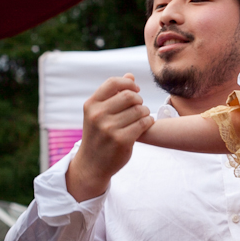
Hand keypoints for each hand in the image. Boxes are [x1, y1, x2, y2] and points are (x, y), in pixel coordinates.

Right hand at [66, 73, 153, 201]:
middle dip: (139, 100)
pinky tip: (146, 124)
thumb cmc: (98, 135)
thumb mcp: (98, 114)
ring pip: (139, 110)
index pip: (113, 83)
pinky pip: (143, 123)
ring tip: (142, 117)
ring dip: (145, 112)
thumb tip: (130, 75)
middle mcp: (98, 115)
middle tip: (140, 107)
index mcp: (91, 105)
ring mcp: (109, 128)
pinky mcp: (121, 140)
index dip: (128, 83)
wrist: (92, 164)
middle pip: (129, 96)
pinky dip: (148, 122)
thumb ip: (113, 94)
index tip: (136, 90)